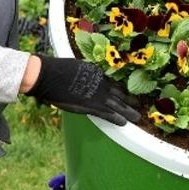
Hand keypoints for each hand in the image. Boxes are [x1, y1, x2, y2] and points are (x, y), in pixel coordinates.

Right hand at [25, 55, 139, 125]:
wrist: (49, 75)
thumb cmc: (58, 69)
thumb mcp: (76, 66)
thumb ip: (84, 72)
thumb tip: (85, 74)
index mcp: (97, 73)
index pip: (113, 83)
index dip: (121, 90)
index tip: (128, 94)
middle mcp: (101, 84)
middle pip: (119, 94)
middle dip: (129, 101)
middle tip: (139, 106)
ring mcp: (97, 95)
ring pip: (118, 105)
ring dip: (128, 112)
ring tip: (137, 118)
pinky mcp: (91, 106)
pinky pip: (108, 114)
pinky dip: (116, 119)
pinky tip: (123, 124)